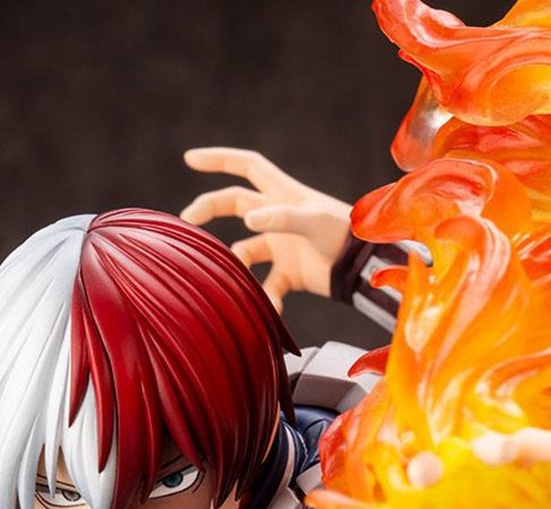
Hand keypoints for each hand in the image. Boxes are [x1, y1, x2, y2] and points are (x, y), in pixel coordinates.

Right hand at [181, 147, 351, 311]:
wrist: (364, 268)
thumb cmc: (345, 236)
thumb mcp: (314, 221)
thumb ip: (282, 218)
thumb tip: (248, 220)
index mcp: (283, 194)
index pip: (246, 166)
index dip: (219, 159)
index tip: (190, 159)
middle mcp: (278, 217)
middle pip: (234, 204)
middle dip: (209, 209)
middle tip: (187, 223)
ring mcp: (282, 245)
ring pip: (245, 251)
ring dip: (239, 266)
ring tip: (239, 281)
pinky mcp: (289, 273)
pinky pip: (267, 285)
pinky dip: (267, 298)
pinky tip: (273, 307)